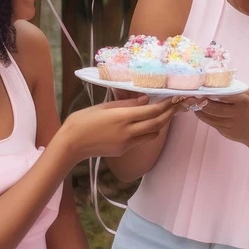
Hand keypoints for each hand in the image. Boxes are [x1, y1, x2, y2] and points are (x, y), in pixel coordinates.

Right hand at [58, 98, 179, 161]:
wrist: (71, 144)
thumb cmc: (83, 120)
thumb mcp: (104, 107)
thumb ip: (127, 104)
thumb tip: (146, 100)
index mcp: (123, 117)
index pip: (152, 111)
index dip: (166, 104)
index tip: (174, 98)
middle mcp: (128, 131)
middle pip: (157, 123)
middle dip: (170, 114)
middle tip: (177, 105)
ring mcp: (127, 143)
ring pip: (153, 134)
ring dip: (161, 124)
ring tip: (165, 113)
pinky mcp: (124, 150)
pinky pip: (142, 140)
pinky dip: (148, 131)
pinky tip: (147, 123)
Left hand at [195, 89, 248, 150]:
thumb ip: (233, 91)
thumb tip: (213, 84)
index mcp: (243, 99)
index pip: (221, 93)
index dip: (209, 91)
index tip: (200, 88)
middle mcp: (237, 111)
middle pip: (212, 106)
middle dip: (201, 102)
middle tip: (194, 96)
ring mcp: (231, 123)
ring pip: (209, 116)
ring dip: (199, 110)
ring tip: (195, 104)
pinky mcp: (226, 131)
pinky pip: (211, 123)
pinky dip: (204, 117)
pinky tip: (200, 112)